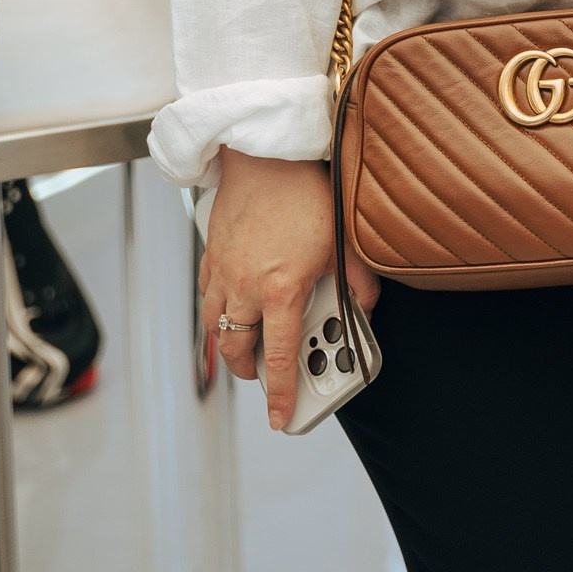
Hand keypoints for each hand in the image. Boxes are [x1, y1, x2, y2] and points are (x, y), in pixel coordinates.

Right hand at [198, 149, 378, 430]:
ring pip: (215, 325)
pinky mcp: (212, 253)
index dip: (280, 393)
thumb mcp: (345, 241)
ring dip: (229, 343)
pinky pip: (206, 294)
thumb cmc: (306, 193)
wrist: (267, 155)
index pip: (278, 358)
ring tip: (246, 347)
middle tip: (264, 374)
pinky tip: (230, 304)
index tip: (280, 416)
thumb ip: (359, 283)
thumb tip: (366, 310)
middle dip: (249, 370)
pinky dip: (215, 309)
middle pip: (237, 348)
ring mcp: (223, 271)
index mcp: (281, 291)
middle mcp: (245, 287)